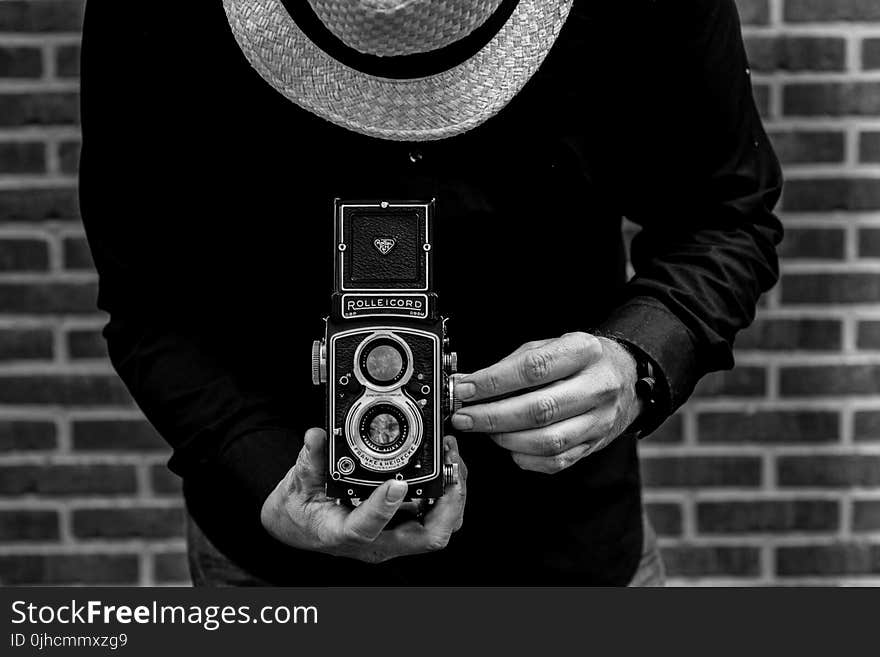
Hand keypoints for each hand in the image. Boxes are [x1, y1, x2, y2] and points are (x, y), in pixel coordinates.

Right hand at [260, 428, 466, 562]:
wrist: (300, 526)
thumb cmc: (300, 511)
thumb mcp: (296, 483)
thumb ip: (309, 460)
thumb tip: (316, 436)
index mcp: (343, 534)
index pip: (367, 530)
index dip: (384, 509)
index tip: (396, 484)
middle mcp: (376, 542)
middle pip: (426, 537)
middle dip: (447, 502)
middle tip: (450, 466)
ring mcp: (393, 537)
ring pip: (438, 528)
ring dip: (453, 496)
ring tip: (452, 460)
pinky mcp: (403, 526)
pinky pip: (436, 517)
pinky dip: (447, 493)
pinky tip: (446, 468)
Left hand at [451, 332, 641, 473]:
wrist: (623, 377)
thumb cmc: (578, 361)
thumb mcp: (548, 347)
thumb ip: (509, 365)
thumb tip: (467, 383)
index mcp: (584, 351)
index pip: (533, 368)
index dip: (493, 382)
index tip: (464, 389)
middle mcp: (597, 387)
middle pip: (539, 409)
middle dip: (492, 417)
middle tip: (464, 417)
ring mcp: (599, 420)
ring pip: (547, 441)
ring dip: (506, 438)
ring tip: (485, 430)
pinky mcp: (594, 444)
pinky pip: (556, 461)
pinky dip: (525, 457)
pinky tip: (510, 445)